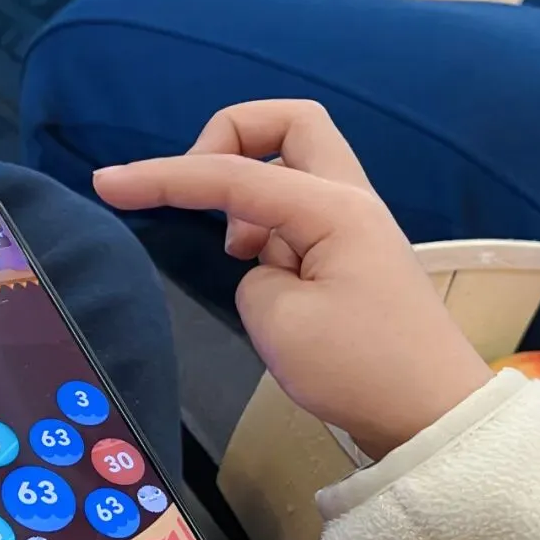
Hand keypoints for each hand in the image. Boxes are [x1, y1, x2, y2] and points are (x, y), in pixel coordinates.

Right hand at [93, 100, 492, 458]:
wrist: (432, 416)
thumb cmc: (361, 371)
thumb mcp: (279, 323)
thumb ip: (252, 277)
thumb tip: (263, 263)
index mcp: (332, 209)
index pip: (232, 175)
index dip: (164, 176)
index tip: (108, 184)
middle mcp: (349, 201)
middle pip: (289, 123)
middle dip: (231, 138)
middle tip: (202, 192)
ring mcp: (355, 226)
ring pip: (295, 165)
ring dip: (251, 192)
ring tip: (239, 257)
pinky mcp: (353, 255)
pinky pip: (301, 210)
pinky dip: (269, 226)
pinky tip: (266, 274)